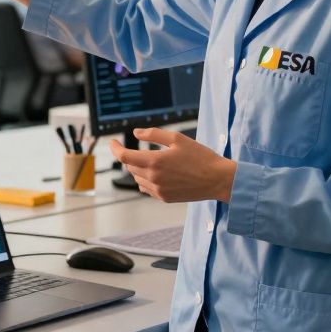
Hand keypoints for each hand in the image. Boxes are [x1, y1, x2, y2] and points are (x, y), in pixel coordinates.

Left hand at [110, 128, 236, 203]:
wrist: (217, 180)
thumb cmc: (200, 157)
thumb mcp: (177, 139)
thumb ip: (153, 135)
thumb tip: (136, 133)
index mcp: (155, 162)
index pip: (124, 157)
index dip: (114, 148)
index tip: (112, 142)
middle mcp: (153, 179)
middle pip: (130, 167)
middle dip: (130, 156)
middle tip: (139, 148)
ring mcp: (159, 191)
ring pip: (137, 178)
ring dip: (138, 168)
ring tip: (152, 160)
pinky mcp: (165, 198)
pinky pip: (147, 188)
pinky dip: (146, 180)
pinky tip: (157, 173)